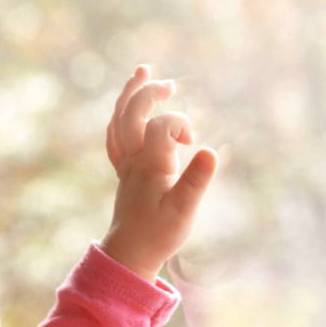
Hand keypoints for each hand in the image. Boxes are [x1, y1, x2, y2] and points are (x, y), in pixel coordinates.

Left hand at [98, 64, 218, 283]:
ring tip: (142, 72)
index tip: (191, 142)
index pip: (161, 126)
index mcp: (150, 165)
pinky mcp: (124, 174)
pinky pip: (115, 139)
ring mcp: (126, 166)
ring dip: (129, 96)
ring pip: (119, 123)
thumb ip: (196, 180)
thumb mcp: (184, 210)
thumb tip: (210, 150)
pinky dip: (120, 119)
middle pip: (132, 115)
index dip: (179, 124)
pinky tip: (126, 110)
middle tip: (169, 85)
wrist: (130, 254)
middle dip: (148, 94)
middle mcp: (133, 160)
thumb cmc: (159, 234)